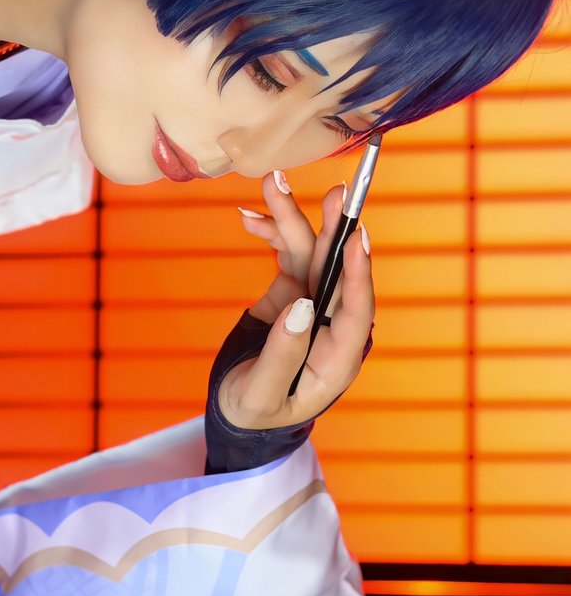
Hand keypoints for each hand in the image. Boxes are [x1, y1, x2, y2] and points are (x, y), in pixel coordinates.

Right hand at [217, 170, 374, 430]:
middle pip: (338, 271)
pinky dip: (270, 234)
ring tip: (272, 184)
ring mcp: (313, 305)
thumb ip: (282, 354)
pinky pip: (287, 255)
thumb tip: (303, 306)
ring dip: (291, 219)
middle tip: (335, 194)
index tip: (358, 237)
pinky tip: (250, 218)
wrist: (236, 408)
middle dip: (332, 230)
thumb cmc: (254, 411)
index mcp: (338, 358)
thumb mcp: (260, 394)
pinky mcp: (293, 292)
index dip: (360, 273)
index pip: (358, 310)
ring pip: (310, 253)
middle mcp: (332, 325)